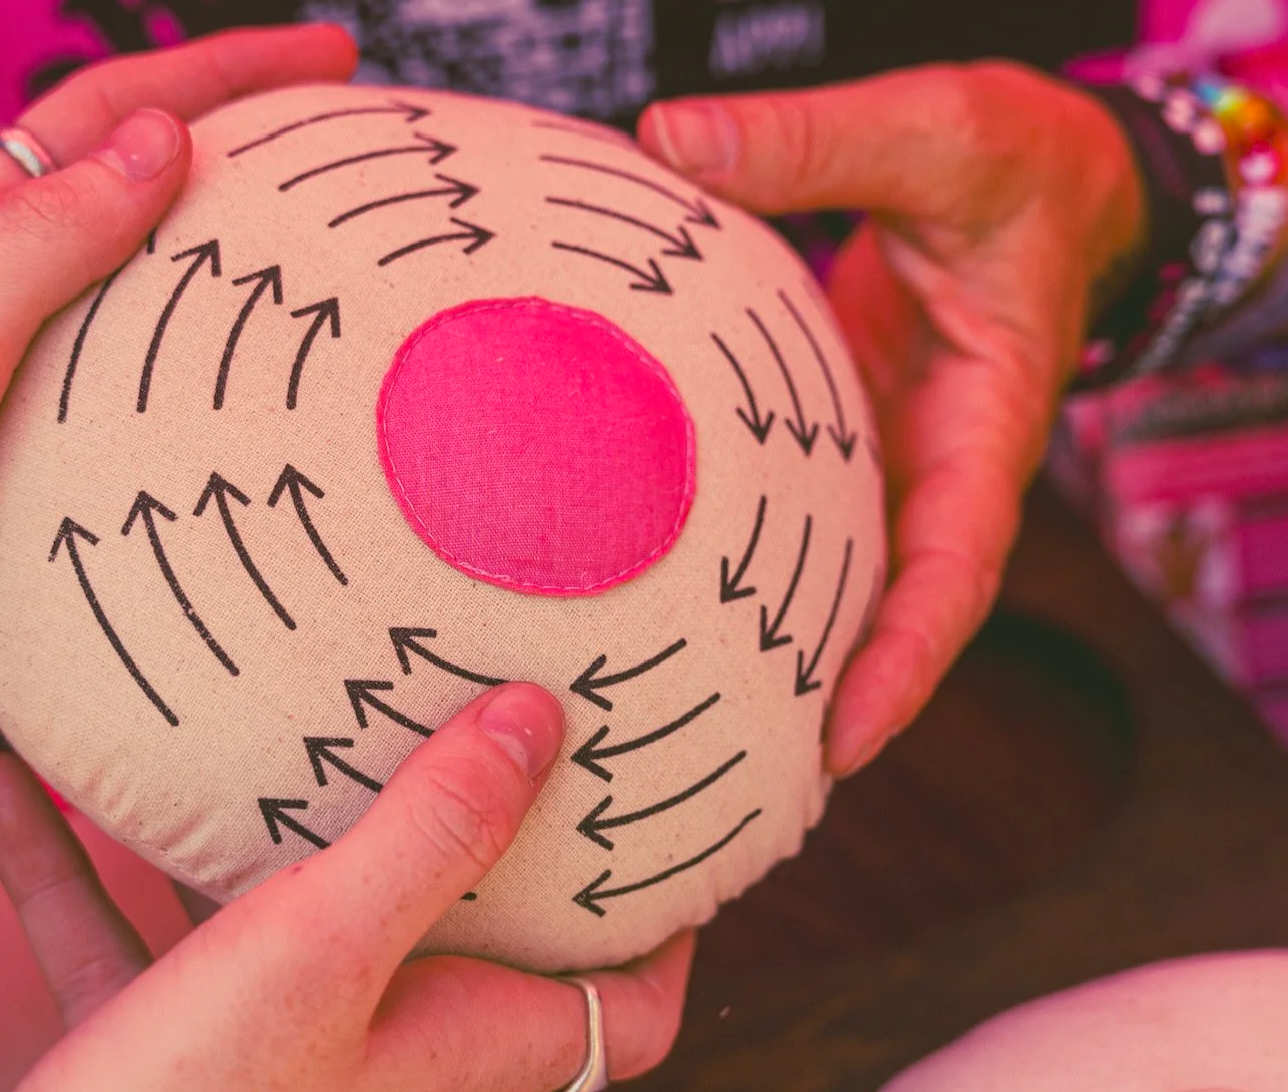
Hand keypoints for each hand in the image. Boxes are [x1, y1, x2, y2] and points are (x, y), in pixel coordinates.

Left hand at [0, 28, 357, 818]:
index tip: (326, 59)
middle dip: (241, 166)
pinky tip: (250, 446)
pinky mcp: (14, 507)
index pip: (101, 120)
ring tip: (328, 299)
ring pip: (138, 331)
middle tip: (349, 164)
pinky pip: (126, 443)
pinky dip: (198, 424)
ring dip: (229, 299)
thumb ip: (39, 250)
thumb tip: (158, 141)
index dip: (219, 76)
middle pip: (130, 210)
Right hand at [0, 684, 692, 1091]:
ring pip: (286, 918)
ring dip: (254, 826)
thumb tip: (541, 721)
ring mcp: (270, 1054)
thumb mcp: (321, 952)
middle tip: (460, 714)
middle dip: (461, 832)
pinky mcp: (167, 1057)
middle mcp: (381, 1050)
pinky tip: (15, 787)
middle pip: (463, 936)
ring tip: (239, 720)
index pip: (625, 1005)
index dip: (666, 920)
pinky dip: (89, 872)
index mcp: (458, 1039)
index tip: (660, 807)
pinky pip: (138, 943)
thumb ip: (432, 835)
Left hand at [639, 62, 1145, 774]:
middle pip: (883, 611)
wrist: (1041, 177)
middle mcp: (930, 465)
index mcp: (984, 427)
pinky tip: (651, 585)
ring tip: (674, 716)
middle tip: (727, 774)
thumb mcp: (936, 132)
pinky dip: (736, 555)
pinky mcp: (833, 433)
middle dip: (821, 698)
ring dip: (769, 646)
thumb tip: (669, 141)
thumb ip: (815, 139)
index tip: (845, 741)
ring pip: (829, 573)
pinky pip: (788, 511)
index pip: (954, 569)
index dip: (905, 663)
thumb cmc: (1019, 163)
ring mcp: (879, 458)